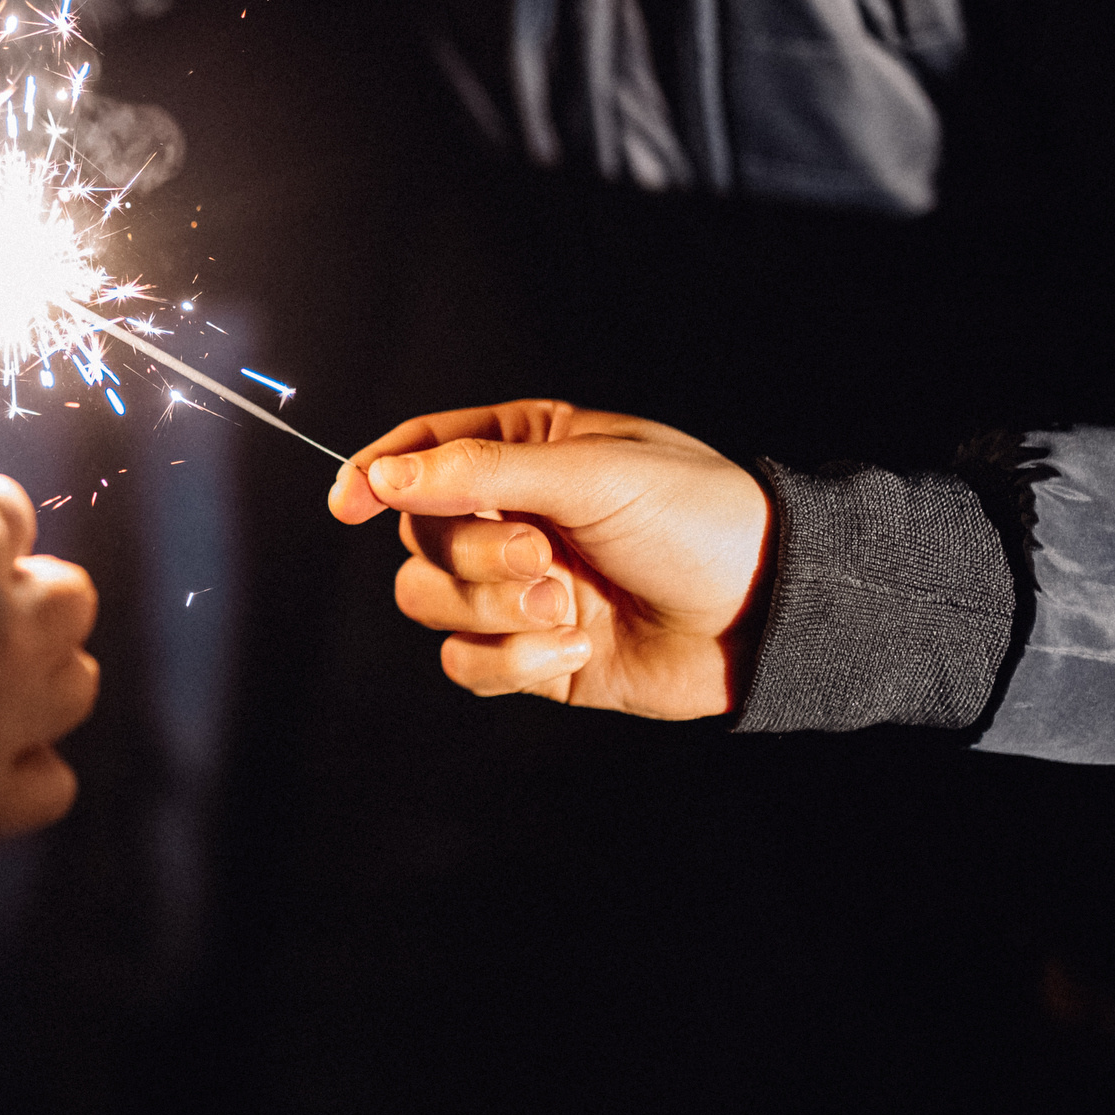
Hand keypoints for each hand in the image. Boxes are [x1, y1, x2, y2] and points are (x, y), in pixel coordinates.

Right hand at [328, 401, 771, 718]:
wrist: (766, 616)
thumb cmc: (696, 521)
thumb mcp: (590, 474)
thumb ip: (478, 472)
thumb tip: (384, 478)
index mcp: (526, 450)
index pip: (422, 452)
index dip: (376, 473)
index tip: (348, 501)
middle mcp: (513, 515)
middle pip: (419, 534)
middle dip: (474, 553)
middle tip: (543, 555)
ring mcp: (517, 588)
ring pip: (430, 601)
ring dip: (491, 610)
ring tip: (565, 607)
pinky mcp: (532, 655)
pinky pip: (467, 663)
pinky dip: (515, 661)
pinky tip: (580, 647)